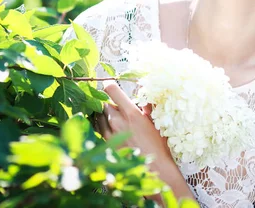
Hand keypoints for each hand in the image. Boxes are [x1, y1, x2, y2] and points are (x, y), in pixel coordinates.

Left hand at [94, 82, 196, 203]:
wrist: (154, 168)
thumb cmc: (158, 145)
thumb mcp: (156, 122)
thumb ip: (147, 107)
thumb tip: (144, 95)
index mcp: (131, 113)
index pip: (111, 90)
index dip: (109, 85)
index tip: (109, 85)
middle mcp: (117, 122)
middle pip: (103, 103)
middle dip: (108, 103)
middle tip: (116, 107)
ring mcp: (108, 134)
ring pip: (97, 116)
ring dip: (103, 115)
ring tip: (113, 119)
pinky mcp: (104, 145)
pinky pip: (97, 130)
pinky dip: (100, 127)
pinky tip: (109, 130)